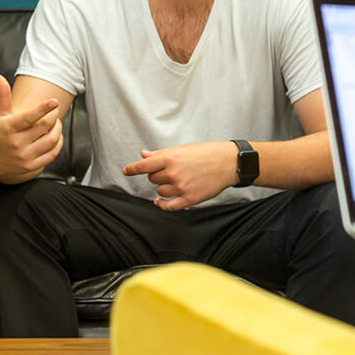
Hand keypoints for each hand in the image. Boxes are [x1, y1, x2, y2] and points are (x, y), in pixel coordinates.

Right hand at [0, 74, 63, 183]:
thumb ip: (2, 95)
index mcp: (9, 128)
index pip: (29, 117)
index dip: (43, 108)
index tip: (54, 102)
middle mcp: (16, 143)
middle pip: (45, 126)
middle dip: (53, 117)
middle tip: (54, 112)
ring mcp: (24, 156)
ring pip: (52, 140)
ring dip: (58, 129)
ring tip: (55, 124)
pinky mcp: (31, 166)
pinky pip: (52, 153)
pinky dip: (58, 143)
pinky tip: (55, 137)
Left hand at [122, 141, 239, 210]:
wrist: (228, 163)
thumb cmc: (207, 153)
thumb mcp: (183, 148)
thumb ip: (161, 154)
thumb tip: (143, 154)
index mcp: (171, 158)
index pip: (144, 165)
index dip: (133, 168)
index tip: (126, 171)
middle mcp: (174, 173)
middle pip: (152, 178)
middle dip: (157, 175)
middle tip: (171, 170)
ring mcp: (181, 187)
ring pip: (160, 191)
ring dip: (164, 187)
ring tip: (178, 180)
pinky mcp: (189, 199)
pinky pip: (168, 206)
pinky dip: (162, 205)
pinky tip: (159, 201)